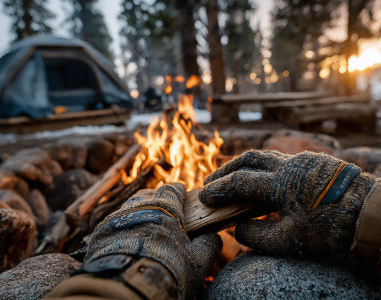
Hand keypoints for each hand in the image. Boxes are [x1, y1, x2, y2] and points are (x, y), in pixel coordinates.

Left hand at [84, 183, 221, 298]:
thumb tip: (213, 237)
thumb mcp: (198, 263)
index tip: (181, 191)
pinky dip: (121, 227)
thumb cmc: (167, 272)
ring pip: (128, 207)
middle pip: (148, 194)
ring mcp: (116, 217)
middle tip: (162, 208)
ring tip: (143, 223)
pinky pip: (112, 224)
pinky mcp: (100, 232)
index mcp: (165, 208)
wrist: (125, 286)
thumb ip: (209, 246)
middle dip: (156, 198)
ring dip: (137, 211)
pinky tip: (124, 239)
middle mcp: (139, 206)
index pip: (172, 189)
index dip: (178, 190)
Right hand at [200, 150, 373, 255]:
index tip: (204, 196)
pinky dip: (263, 168)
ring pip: (265, 156)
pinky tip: (263, 180)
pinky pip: (281, 160)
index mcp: (282, 184)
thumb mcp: (291, 241)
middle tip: (211, 181)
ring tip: (233, 178)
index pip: (240, 182)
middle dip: (226, 169)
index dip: (219, 189)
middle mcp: (289, 165)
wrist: (371, 213)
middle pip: (248, 159)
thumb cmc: (333, 229)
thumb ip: (257, 235)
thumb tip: (238, 228)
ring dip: (244, 165)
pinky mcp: (313, 161)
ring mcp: (303, 160)